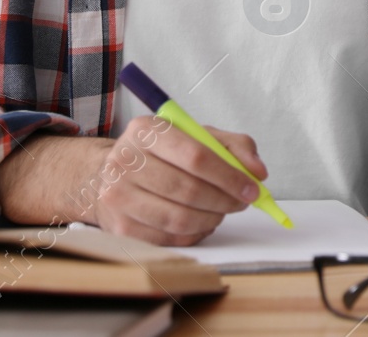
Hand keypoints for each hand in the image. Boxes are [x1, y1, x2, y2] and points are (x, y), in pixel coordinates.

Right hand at [0, 117, 267, 246]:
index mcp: (146, 130)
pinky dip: (194, 233)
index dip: (229, 175)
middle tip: (241, 202)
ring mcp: (117, 195)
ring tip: (221, 211)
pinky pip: (168, 237)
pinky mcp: (119, 226)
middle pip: (188, 189)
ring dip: (211, 218)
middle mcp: (125, 160)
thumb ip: (234, 146)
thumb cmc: (163, 154)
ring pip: (179, 217)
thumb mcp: (197, 136)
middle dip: (224, 200)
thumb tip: (258, 172)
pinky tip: (201, 222)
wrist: (109, 175)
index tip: (252, 188)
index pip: (196, 155)